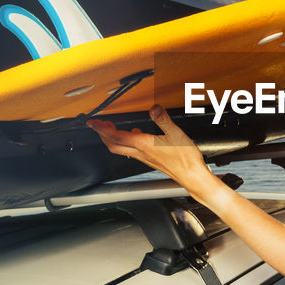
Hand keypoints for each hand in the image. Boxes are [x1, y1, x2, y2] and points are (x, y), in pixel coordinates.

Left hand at [86, 107, 211, 189]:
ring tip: (110, 128)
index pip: (116, 136)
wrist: (192, 176)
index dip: (102, 128)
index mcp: (144, 145)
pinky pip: (132, 150)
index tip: (92, 122)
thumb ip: (163, 120)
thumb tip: (153, 108)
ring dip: (112, 138)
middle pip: (113, 145)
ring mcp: (145, 158)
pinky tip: (136, 135)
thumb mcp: (176, 134)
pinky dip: (127, 141)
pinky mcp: (150, 160)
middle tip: (97, 125)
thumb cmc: (185, 159)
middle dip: (102, 134)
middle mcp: (141, 153)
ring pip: (121, 148)